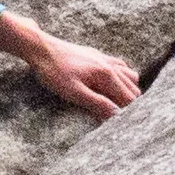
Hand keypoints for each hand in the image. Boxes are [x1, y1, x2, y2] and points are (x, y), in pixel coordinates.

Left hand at [0, 11, 141, 119]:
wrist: (41, 48)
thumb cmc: (54, 72)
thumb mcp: (73, 92)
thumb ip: (97, 103)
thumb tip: (117, 115)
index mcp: (107, 74)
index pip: (129, 98)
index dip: (129, 113)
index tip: (126, 126)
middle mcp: (111, 65)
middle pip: (133, 88)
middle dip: (131, 104)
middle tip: (121, 120)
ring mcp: (105, 58)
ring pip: (130, 76)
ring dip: (127, 91)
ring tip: (117, 105)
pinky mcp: (97, 55)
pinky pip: (120, 66)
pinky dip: (122, 79)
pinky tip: (111, 87)